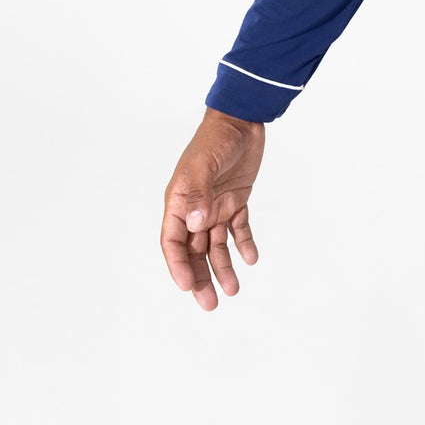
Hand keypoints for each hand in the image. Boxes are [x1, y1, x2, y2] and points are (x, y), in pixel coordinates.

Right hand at [161, 109, 265, 309]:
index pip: (173, 242)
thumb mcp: (204, 164)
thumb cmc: (215, 139)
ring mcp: (215, 206)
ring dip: (223, 268)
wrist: (242, 120)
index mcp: (178, 202)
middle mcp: (195, 209)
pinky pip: (238, 229)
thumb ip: (198, 194)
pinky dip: (244, 244)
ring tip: (233, 290)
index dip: (177, 266)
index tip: (186, 287)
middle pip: (193, 251)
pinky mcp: (237, 201)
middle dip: (199, 278)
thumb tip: (195, 223)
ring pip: (216, 245)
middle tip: (210, 304)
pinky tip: (251, 259)